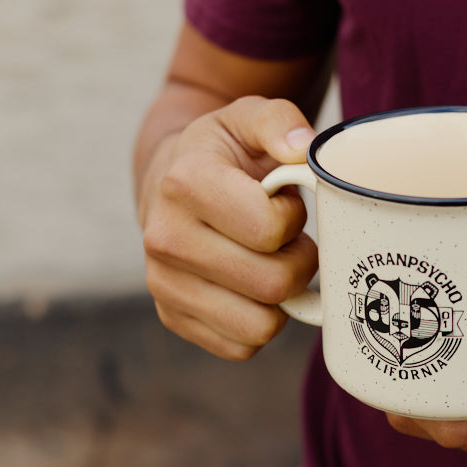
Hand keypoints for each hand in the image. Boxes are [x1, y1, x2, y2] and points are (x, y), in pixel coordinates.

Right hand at [139, 96, 317, 359]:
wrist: (169, 184)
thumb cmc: (224, 154)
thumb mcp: (248, 118)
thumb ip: (279, 121)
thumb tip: (302, 148)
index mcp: (185, 182)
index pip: (270, 229)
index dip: (293, 219)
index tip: (285, 205)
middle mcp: (164, 238)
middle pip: (272, 283)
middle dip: (299, 263)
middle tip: (291, 242)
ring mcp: (164, 284)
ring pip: (260, 326)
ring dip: (281, 299)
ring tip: (271, 264)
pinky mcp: (172, 318)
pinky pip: (243, 347)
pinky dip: (260, 322)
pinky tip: (252, 290)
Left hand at [387, 297, 466, 466]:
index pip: (458, 425)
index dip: (410, 404)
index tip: (383, 368)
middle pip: (442, 432)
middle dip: (405, 400)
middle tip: (383, 348)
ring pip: (455, 438)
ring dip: (427, 408)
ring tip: (404, 360)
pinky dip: (452, 413)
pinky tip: (447, 380)